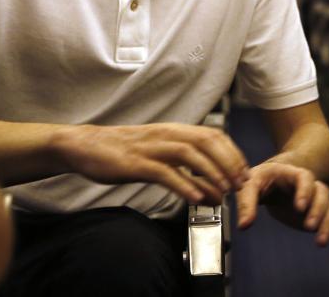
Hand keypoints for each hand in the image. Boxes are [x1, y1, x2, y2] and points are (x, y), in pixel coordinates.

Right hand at [52, 123, 249, 203]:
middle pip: (207, 141)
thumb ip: (183, 167)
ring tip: (223, 192)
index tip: (243, 172)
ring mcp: (151, 148)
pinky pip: (164, 172)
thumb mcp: (158, 154)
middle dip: (228, 163)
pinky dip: (183, 184)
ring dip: (211, 173)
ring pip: (189, 155)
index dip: (233, 153)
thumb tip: (210, 186)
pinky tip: (195, 198)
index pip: (213, 135)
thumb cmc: (122, 151)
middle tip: (239, 185)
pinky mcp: (135, 163)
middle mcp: (166, 134)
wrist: (85, 146)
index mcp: (173, 131)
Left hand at [235, 161, 328, 254]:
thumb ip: (246, 203)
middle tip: (308, 227)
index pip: (304, 177)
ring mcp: (315, 201)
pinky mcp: (318, 215)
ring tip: (320, 243)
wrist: (272, 181)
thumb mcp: (249, 186)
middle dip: (318, 210)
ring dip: (328, 224)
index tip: (300, 207)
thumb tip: (244, 225)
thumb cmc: (259, 180)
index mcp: (291, 173)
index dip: (305, 191)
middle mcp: (308, 186)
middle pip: (322, 192)